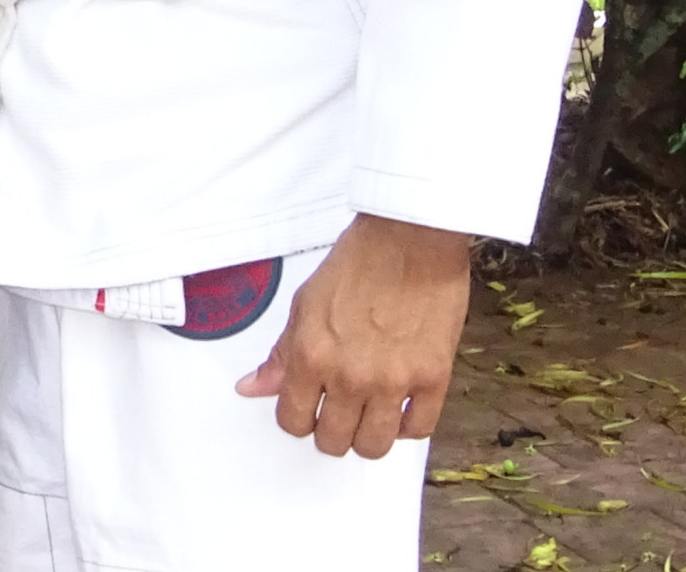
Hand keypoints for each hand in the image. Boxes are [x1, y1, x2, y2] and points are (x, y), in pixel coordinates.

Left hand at [236, 213, 471, 456]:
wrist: (410, 240)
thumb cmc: (358, 262)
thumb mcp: (304, 304)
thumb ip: (281, 354)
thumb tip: (252, 387)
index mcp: (311, 355)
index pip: (293, 419)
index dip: (296, 418)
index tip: (304, 409)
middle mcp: (351, 375)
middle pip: (333, 441)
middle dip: (329, 432)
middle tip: (335, 412)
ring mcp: (394, 381)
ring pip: (374, 445)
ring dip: (367, 436)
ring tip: (366, 414)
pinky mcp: (433, 379)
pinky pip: (419, 430)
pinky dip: (407, 426)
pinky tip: (399, 406)